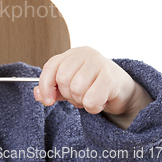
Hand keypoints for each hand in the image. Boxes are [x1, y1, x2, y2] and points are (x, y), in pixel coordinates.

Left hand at [34, 46, 152, 128]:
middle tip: (80, 96)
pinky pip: (91, 99)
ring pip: (77, 89)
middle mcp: (85, 53)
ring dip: (82, 101)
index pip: (50, 67)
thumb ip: (52, 89)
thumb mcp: (70, 86)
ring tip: (91, 97)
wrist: (123, 91)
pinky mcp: (111, 77)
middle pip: (63, 79)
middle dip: (69, 95)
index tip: (48, 100)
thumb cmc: (94, 85)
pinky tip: (100, 102)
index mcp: (72, 54)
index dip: (45, 86)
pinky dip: (93, 107)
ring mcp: (99, 63)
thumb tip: (37, 94)